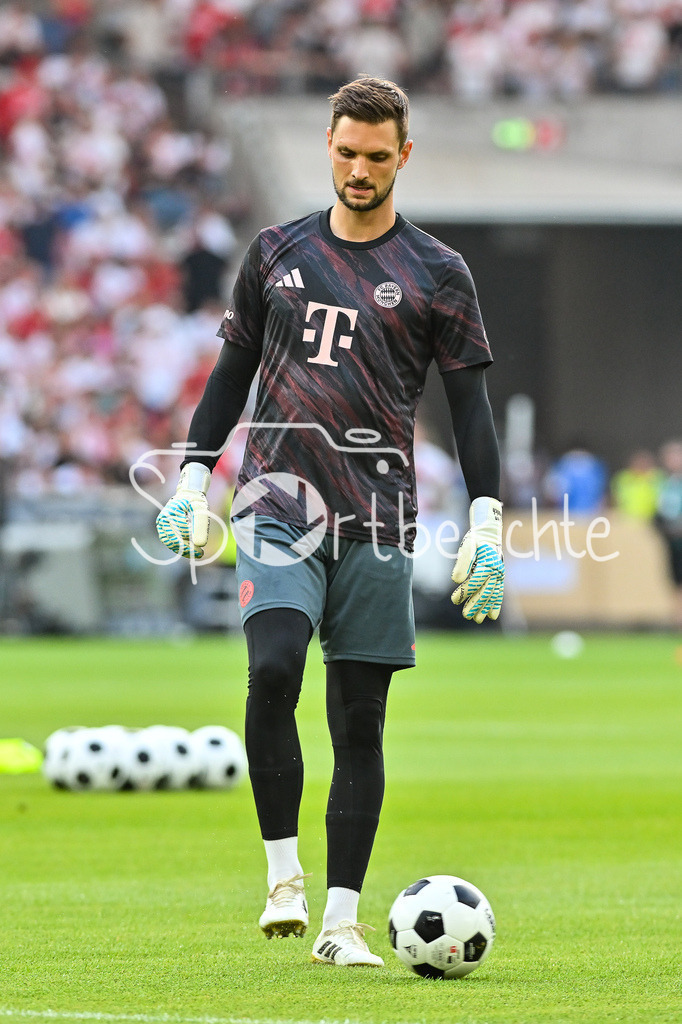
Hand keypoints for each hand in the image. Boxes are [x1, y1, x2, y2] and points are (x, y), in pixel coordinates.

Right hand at [156, 462, 210, 558]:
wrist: (187, 496)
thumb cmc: (195, 502)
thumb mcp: (201, 511)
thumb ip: (201, 526)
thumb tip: (200, 544)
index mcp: (172, 511)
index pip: (182, 530)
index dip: (192, 540)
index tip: (202, 547)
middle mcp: (163, 518)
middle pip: (174, 539)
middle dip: (188, 549)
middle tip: (201, 554)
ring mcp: (161, 525)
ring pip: (171, 543)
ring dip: (183, 550)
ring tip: (197, 553)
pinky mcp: (163, 530)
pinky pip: (170, 542)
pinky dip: (180, 548)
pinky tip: (190, 550)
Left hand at [451, 497, 503, 622]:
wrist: (489, 533)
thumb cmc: (476, 539)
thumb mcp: (467, 546)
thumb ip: (462, 563)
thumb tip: (456, 580)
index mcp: (487, 563)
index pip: (475, 581)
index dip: (464, 592)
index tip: (454, 600)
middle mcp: (496, 571)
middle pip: (484, 591)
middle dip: (475, 604)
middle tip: (466, 616)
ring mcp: (499, 575)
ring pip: (492, 595)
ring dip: (485, 608)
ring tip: (477, 620)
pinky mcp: (499, 578)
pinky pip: (498, 593)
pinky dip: (495, 604)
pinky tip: (492, 616)